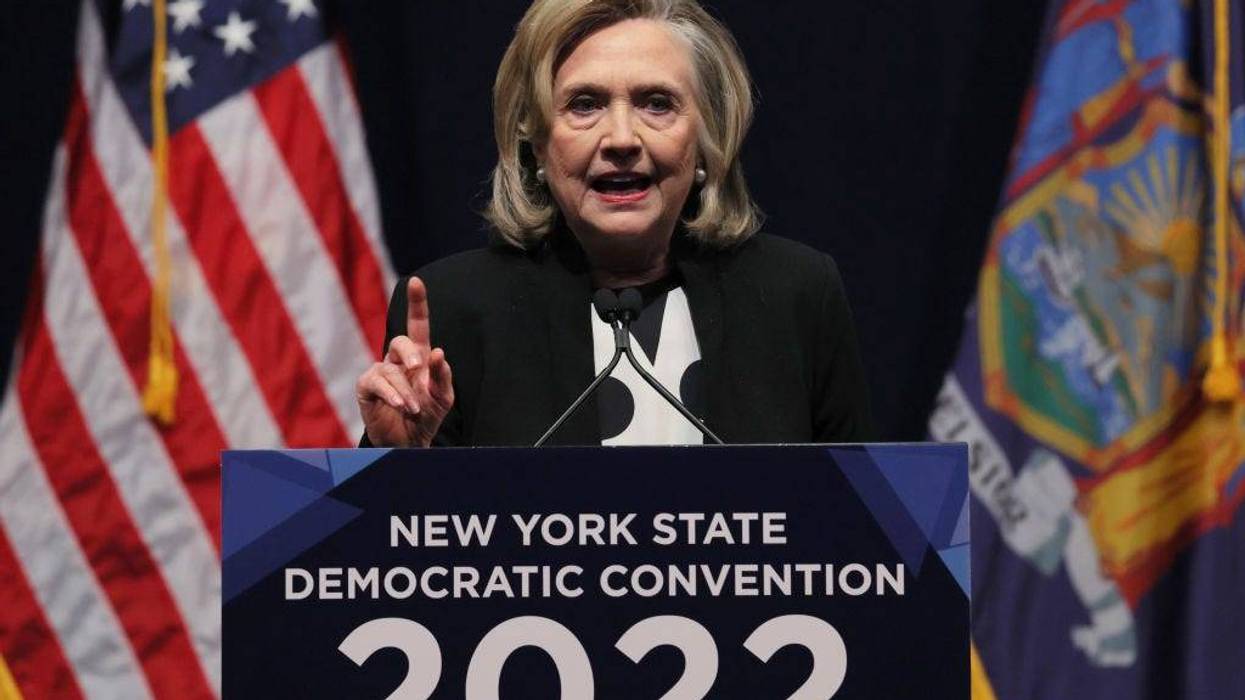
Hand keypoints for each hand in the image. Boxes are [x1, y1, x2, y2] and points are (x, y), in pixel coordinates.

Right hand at [355, 277, 454, 446]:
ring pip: (390, 369)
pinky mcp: (367, 386)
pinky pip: (377, 382)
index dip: (417, 303)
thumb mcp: (443, 397)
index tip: (416, 282)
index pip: (418, 325)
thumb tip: (438, 353)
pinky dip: (391, 394)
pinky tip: (401, 406)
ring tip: (413, 408)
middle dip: (410, 353)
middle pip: (400, 341)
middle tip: (418, 368)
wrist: (409, 443)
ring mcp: (380, 372)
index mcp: (420, 357)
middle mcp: (398, 360)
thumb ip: (443, 376)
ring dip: (406, 391)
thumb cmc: (426, 416)